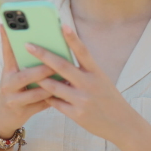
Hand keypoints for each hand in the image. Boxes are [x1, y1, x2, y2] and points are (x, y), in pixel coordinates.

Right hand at [0, 23, 56, 136]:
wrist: (2, 119)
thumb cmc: (14, 91)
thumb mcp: (13, 76)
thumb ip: (23, 63)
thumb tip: (43, 44)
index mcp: (7, 72)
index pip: (8, 53)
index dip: (7, 39)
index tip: (7, 25)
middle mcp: (7, 85)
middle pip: (25, 76)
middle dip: (42, 70)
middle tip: (56, 64)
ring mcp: (14, 100)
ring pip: (35, 93)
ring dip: (53, 86)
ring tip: (68, 79)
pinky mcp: (22, 112)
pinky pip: (41, 105)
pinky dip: (54, 99)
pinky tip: (67, 94)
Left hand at [26, 24, 136, 144]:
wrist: (123, 124)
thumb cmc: (109, 99)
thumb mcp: (101, 81)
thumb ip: (83, 72)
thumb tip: (59, 63)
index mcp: (97, 73)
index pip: (83, 51)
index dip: (73, 38)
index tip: (62, 25)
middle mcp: (89, 84)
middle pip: (62, 66)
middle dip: (42, 54)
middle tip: (27, 45)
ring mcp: (82, 100)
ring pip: (53, 86)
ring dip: (39, 79)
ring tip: (26, 70)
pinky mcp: (77, 114)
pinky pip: (55, 103)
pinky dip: (47, 97)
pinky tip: (39, 93)